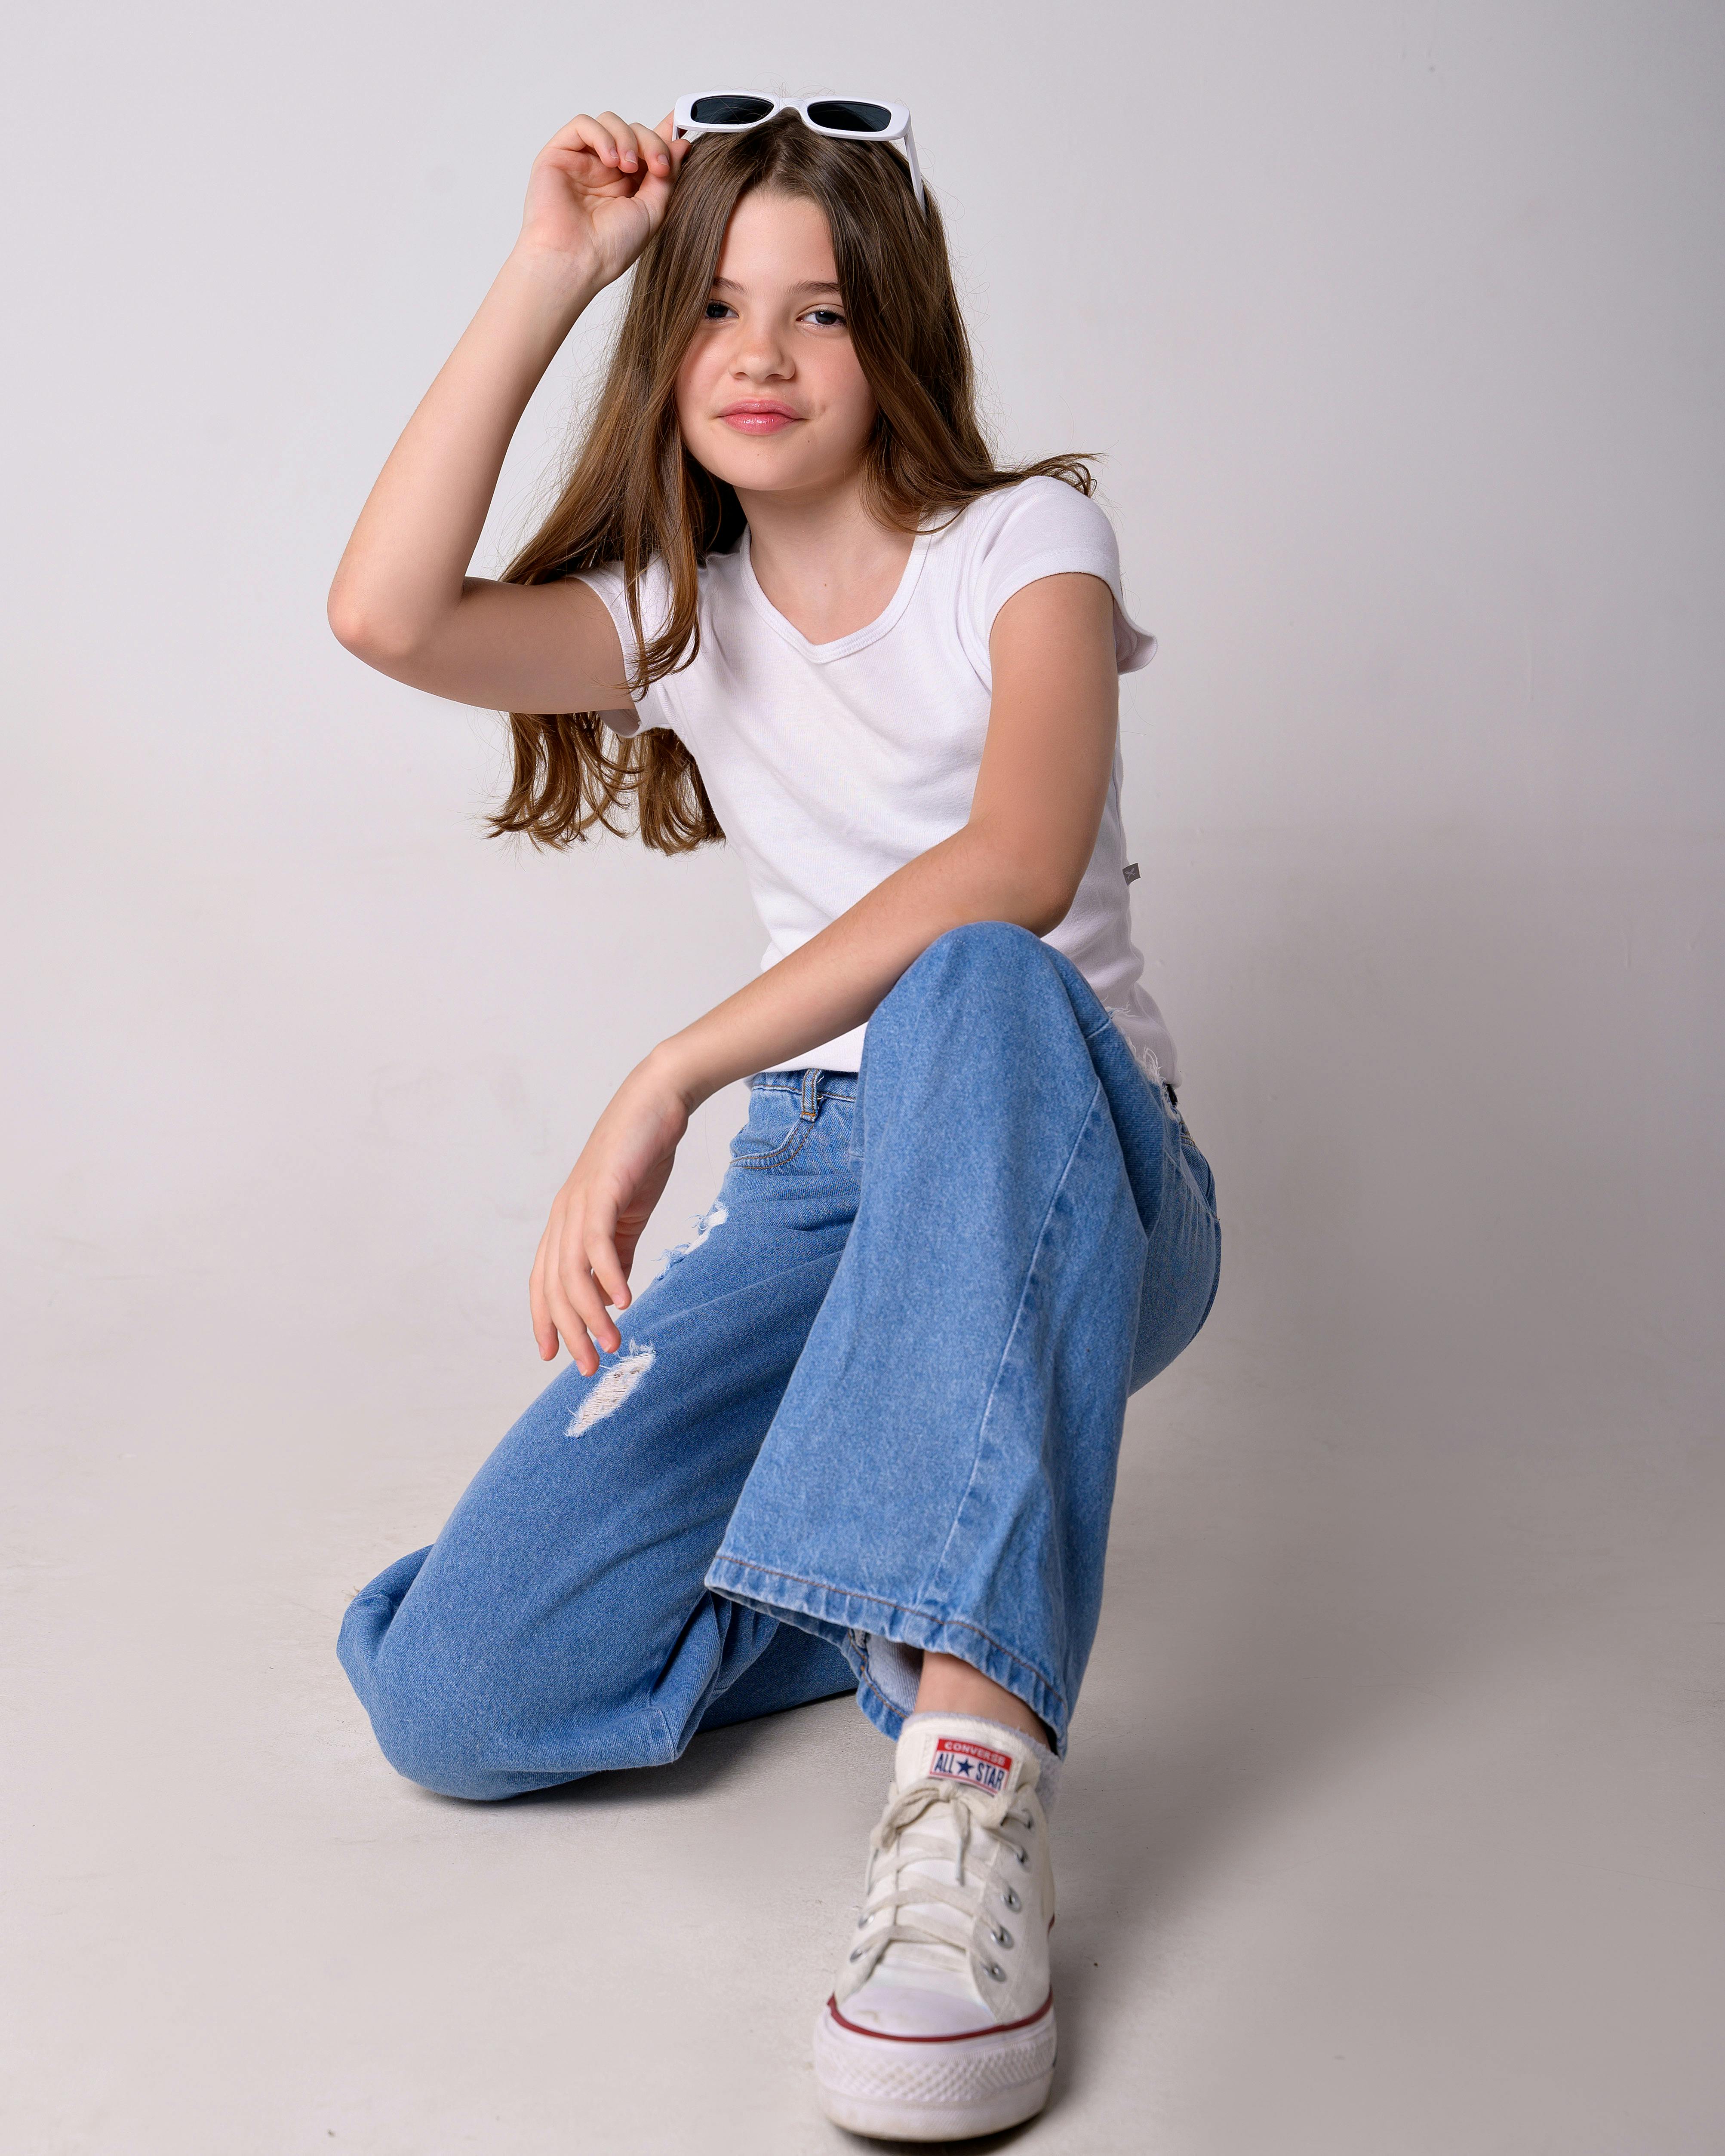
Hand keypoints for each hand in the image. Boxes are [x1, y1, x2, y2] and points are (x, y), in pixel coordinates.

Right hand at [516, 109, 687, 290]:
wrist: (577, 260)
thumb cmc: (611, 247)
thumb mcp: (653, 210)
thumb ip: (667, 176)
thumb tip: (681, 145)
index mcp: (628, 184)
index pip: (646, 148)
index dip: (664, 133)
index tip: (683, 123)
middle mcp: (606, 170)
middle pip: (633, 131)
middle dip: (651, 143)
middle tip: (658, 168)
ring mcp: (583, 161)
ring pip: (610, 122)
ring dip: (627, 138)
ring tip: (627, 167)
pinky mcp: (560, 154)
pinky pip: (583, 125)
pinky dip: (602, 135)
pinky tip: (610, 160)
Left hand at [530, 1055, 690, 1373]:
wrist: (656, 1104)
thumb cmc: (641, 1157)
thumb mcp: (627, 1215)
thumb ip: (618, 1253)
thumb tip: (615, 1294)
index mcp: (567, 1222)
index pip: (544, 1281)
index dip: (545, 1319)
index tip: (555, 1355)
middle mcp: (564, 1215)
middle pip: (554, 1286)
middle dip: (569, 1330)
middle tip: (587, 1366)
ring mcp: (580, 1202)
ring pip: (572, 1271)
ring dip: (590, 1313)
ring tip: (610, 1343)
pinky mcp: (603, 1190)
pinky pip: (598, 1242)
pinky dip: (607, 1275)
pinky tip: (623, 1301)